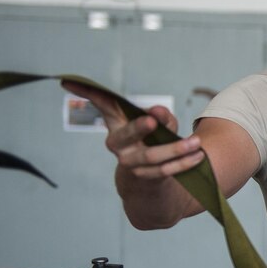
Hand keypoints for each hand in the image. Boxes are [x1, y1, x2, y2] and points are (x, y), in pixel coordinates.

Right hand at [60, 80, 203, 180]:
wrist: (149, 186)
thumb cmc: (153, 143)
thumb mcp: (159, 126)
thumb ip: (162, 117)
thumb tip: (158, 112)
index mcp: (117, 124)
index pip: (102, 105)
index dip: (87, 93)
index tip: (68, 81)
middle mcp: (118, 144)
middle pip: (124, 135)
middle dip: (138, 127)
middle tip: (153, 120)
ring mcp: (129, 163)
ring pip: (151, 156)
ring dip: (176, 149)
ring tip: (196, 143)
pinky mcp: (144, 178)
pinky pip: (164, 172)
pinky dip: (183, 163)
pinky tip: (198, 155)